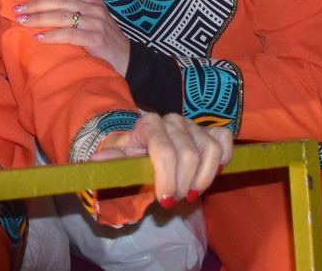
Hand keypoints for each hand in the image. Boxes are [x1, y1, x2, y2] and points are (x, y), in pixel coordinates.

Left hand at [15, 0, 130, 75]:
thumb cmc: (106, 42)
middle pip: (61, 0)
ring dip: (39, 18)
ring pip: (62, 16)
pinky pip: (69, 34)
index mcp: (93, 1)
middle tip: (18, 8)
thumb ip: (76, 13)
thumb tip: (45, 10)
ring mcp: (96, 23)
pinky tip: (38, 38)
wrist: (129, 62)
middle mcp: (95, 9)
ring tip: (23, 21)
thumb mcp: (93, 22)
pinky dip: (51, 36)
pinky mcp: (96, 39)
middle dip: (36, 3)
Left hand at [91, 113, 232, 205]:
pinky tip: (209, 173)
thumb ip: (113, 161)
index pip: (164, 151)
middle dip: (183, 184)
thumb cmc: (134, 158)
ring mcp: (193, 124)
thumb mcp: (121, 161)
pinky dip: (222, 159)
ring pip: (210, 150)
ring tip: (190, 193)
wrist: (146, 148)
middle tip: (175, 199)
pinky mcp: (210, 129)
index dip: (167, 179)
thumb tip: (97, 161)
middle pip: (189, 155)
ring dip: (202, 179)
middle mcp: (173, 120)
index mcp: (149, 124)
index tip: (165, 200)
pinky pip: (223, 140)